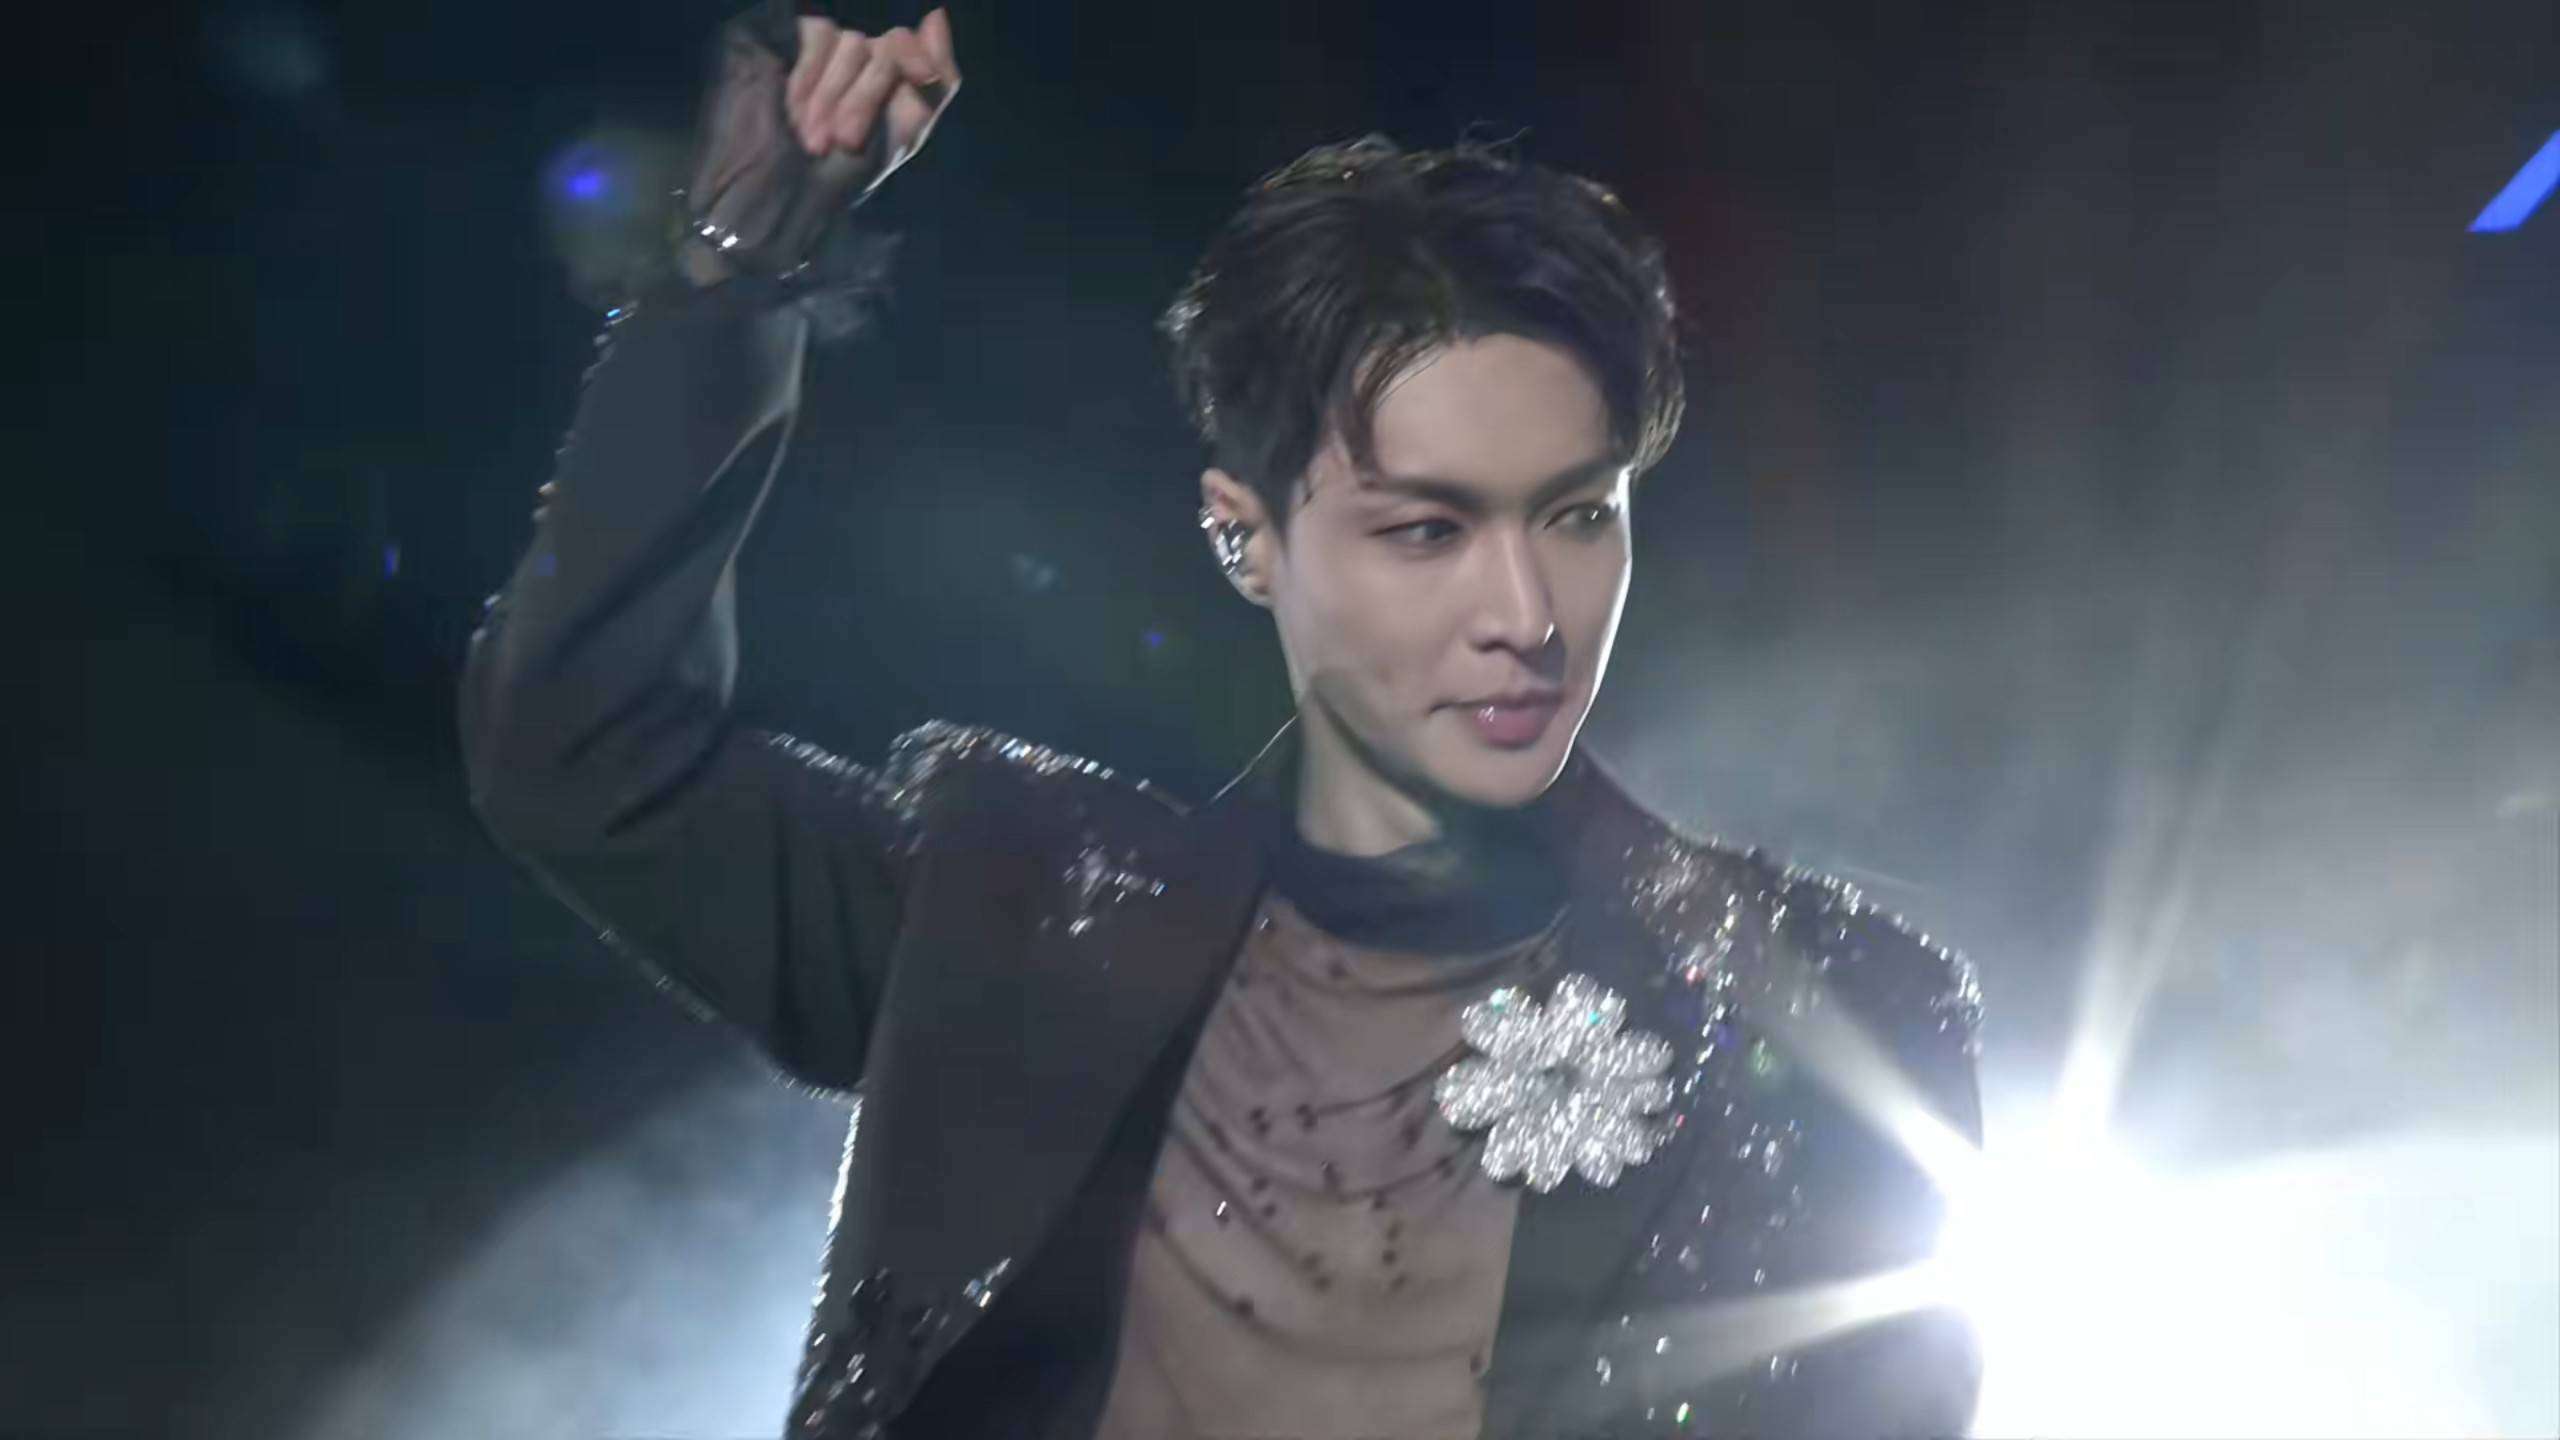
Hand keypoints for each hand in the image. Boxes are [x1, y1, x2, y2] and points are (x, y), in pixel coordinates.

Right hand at [680, 4, 961, 283]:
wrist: (785, 195)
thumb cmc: (846, 175)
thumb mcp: (904, 135)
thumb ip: (935, 83)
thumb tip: (937, 16)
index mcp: (889, 77)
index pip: (910, 45)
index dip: (919, 56)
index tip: (925, 78)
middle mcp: (859, 57)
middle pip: (884, 49)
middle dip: (867, 99)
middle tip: (845, 141)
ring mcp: (824, 47)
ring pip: (851, 43)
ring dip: (834, 97)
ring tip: (813, 140)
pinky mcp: (788, 37)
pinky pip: (818, 35)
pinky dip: (811, 76)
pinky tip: (796, 112)